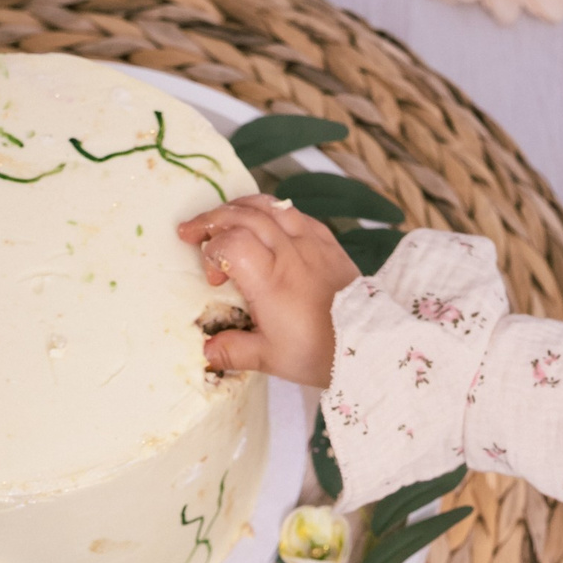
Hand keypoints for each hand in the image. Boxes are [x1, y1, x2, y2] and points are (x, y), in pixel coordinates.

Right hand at [177, 194, 358, 388]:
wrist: (371, 342)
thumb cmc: (319, 351)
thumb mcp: (270, 357)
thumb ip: (234, 351)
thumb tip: (206, 351)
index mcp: (270, 279)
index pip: (230, 242)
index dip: (211, 252)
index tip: (212, 278)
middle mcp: (289, 252)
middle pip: (242, 214)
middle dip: (211, 219)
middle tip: (191, 232)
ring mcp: (311, 242)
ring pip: (268, 205)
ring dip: (238, 206)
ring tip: (222, 218)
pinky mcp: (328, 241)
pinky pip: (294, 212)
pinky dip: (271, 210)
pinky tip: (263, 222)